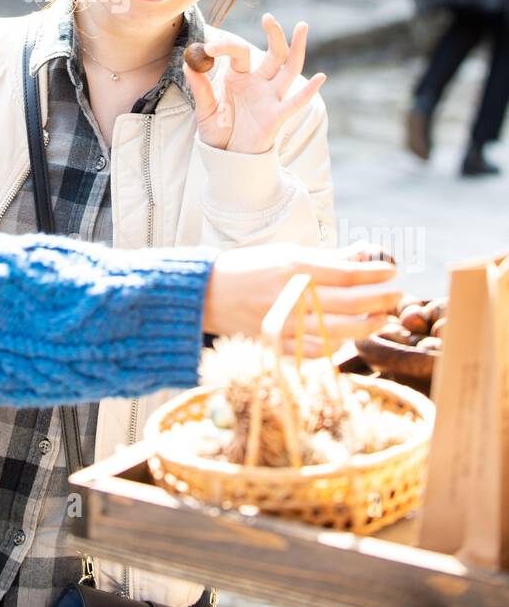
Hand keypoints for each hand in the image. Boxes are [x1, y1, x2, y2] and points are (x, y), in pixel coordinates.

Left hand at [184, 13, 325, 154]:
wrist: (226, 159)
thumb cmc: (217, 133)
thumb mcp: (204, 110)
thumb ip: (200, 88)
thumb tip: (188, 63)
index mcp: (240, 77)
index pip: (239, 52)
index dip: (226, 47)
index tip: (209, 49)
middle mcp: (259, 83)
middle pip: (272, 54)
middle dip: (273, 34)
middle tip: (268, 17)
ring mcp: (271, 98)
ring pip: (288, 69)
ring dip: (296, 49)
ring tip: (302, 26)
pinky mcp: (277, 116)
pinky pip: (295, 103)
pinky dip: (308, 91)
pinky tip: (320, 77)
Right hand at [202, 241, 401, 354]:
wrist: (207, 293)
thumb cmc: (250, 269)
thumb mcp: (287, 254)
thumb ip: (327, 259)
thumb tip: (364, 254)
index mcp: (295, 267)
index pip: (348, 272)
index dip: (376, 274)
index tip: (393, 271)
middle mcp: (293, 295)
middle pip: (351, 302)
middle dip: (381, 299)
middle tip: (398, 296)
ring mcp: (287, 323)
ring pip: (340, 330)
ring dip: (368, 325)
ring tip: (382, 318)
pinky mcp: (279, 344)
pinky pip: (317, 351)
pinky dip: (337, 346)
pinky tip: (349, 338)